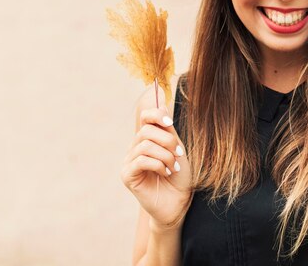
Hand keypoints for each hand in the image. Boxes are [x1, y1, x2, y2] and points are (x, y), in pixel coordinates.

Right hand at [121, 106, 192, 229]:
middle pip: (146, 131)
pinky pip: (141, 161)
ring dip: (165, 156)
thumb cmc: (180, 177)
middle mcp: (135, 148)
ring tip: (173, 167)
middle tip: (178, 155)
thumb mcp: (177, 149)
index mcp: (148, 139)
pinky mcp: (127, 175)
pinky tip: (165, 173)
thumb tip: (161, 106)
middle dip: (167, 141)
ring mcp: (129, 162)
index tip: (170, 122)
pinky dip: (158, 165)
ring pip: (145, 145)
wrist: (179, 202)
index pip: (145, 117)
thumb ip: (168, 131)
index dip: (156, 115)